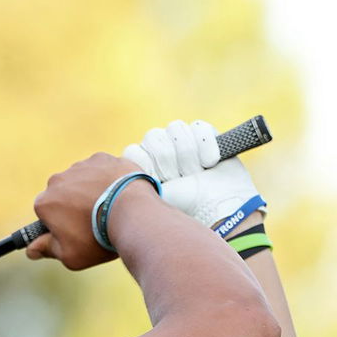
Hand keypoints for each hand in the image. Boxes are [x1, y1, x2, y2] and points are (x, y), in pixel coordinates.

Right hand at [28, 153, 147, 269]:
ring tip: (108, 209)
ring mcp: (80, 166)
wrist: (133, 214)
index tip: (72, 232)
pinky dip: (107, 179)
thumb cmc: (98, 238)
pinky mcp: (102, 158)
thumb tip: (31, 249)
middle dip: (72, 205)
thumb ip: (47, 250)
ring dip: (89, 191)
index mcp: (44, 203)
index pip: (44, 213)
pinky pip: (101, 169)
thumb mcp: (70, 255)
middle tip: (92, 222)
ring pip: (81, 180)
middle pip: (61, 194)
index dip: (57, 224)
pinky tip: (118, 194)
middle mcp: (57, 180)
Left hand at [123, 119, 265, 229]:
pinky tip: (209, 163)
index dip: (147, 166)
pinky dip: (206, 146)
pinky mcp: (205, 135)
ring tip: (195, 173)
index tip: (160, 183)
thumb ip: (132, 181)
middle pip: (153, 137)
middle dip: (169, 161)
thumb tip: (118, 166)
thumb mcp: (151, 198)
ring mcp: (181, 141)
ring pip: (175, 128)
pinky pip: (198, 127)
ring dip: (188, 155)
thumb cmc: (183, 207)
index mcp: (143, 165)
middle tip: (180, 179)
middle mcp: (159, 150)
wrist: (218, 209)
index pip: (133, 151)